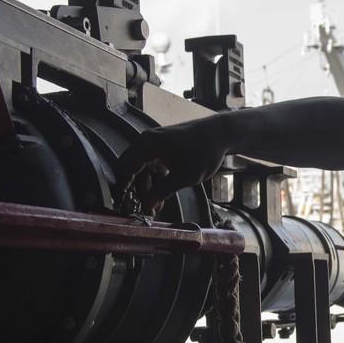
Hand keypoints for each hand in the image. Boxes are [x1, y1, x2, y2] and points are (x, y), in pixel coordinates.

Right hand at [114, 115, 236, 213]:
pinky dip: (155, 178)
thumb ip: (162, 191)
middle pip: (131, 168)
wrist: (220, 134)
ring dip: (147, 186)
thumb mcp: (184, 177)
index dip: (123, 188)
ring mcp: (154, 143)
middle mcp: (146, 141)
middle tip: (141, 208)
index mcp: (147, 145)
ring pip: (143, 168)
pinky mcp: (163, 146)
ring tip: (155, 207)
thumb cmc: (203, 153)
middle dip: (135, 190)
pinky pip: (152, 164)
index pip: (125, 168)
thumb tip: (146, 205)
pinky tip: (162, 194)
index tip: (124, 205)